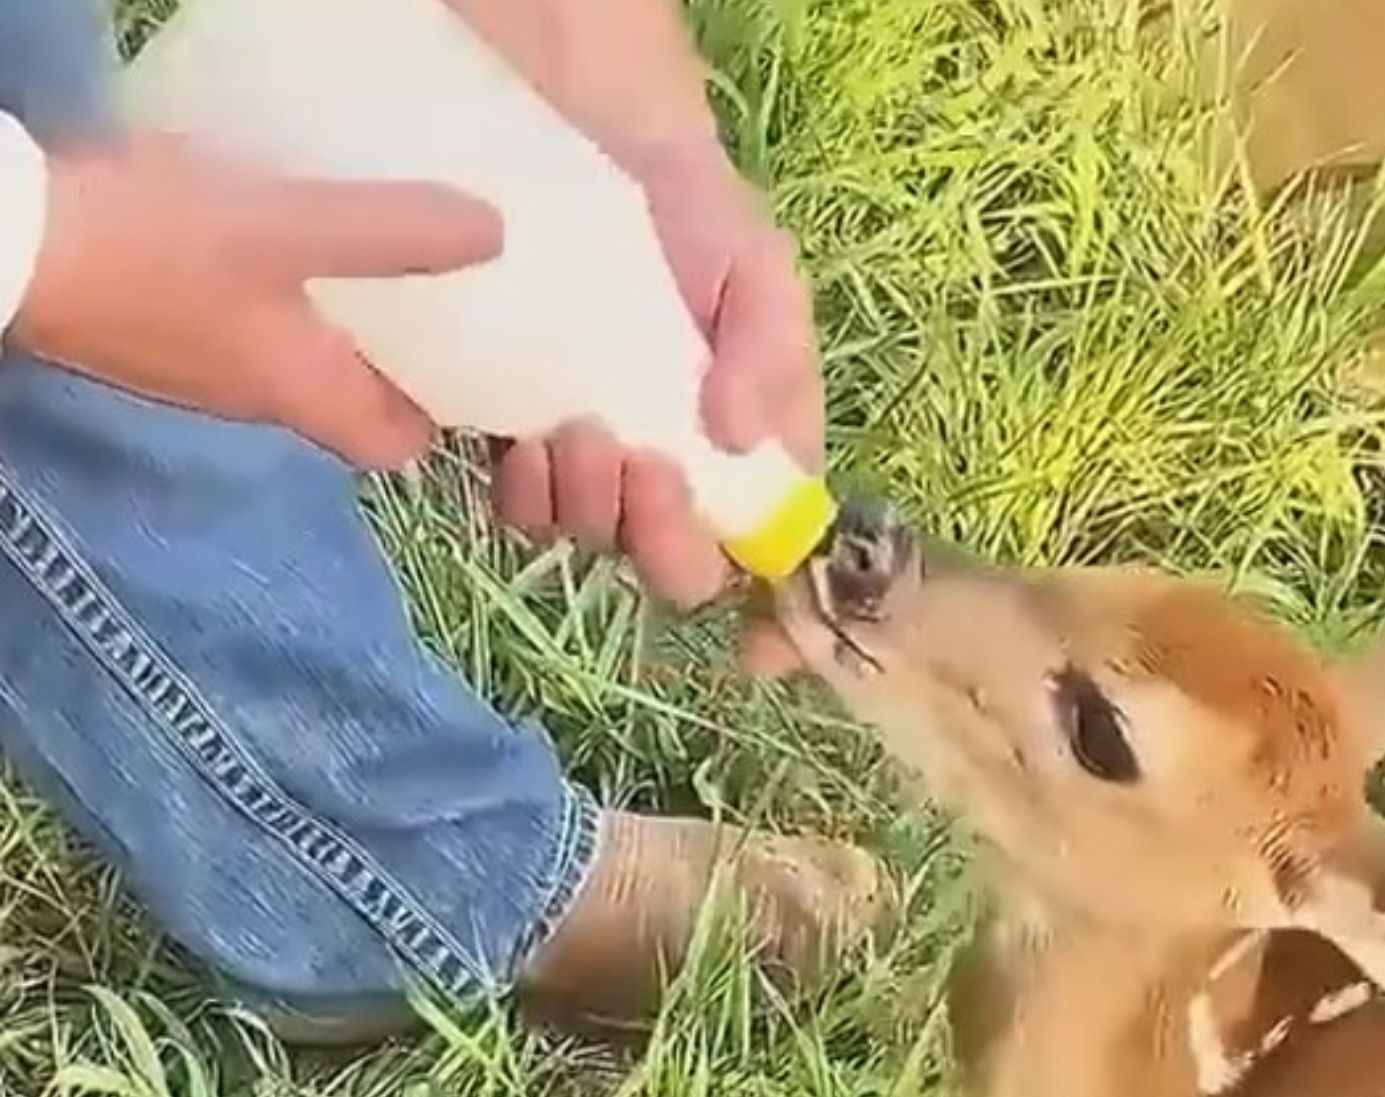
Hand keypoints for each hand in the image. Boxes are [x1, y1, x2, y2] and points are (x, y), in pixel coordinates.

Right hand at [14, 132, 501, 468]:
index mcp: (303, 395)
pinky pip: (240, 318)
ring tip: (373, 249)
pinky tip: (277, 228)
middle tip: (437, 291)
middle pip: (350, 397)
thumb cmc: (159, 252)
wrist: (14, 249)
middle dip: (397, 356)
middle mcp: (258, 399)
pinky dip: (276, 289)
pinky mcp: (158, 326)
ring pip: (295, 356)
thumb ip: (389, 235)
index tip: (474, 360)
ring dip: (338, 318)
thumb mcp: (288, 231)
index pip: (394, 445)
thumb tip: (493, 236)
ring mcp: (202, 367)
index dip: (440, 413)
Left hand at [492, 139, 823, 604]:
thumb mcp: (756, 265)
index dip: (726, 566)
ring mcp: (592, 461)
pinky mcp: (519, 439)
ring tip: (571, 433)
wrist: (584, 147)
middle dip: (645, 529)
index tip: (694, 518)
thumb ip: (771, 349)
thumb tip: (741, 437)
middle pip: (663, 559)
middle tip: (627, 458)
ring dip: (581, 503)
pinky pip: (520, 504)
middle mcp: (669, 468)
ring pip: (587, 535)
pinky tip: (522, 439)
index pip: (741, 545)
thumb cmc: (688, 207)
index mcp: (736, 448)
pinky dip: (523, 487)